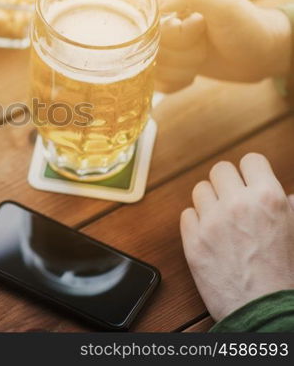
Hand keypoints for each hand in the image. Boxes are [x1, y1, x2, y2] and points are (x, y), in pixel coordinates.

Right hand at [154, 0, 290, 91]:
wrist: (259, 54)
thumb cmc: (246, 24)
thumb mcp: (222, 2)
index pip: (147, 18)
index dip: (173, 31)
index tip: (200, 26)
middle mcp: (159, 9)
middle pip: (149, 44)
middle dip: (183, 51)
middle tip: (204, 40)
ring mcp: (157, 36)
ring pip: (152, 65)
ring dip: (184, 66)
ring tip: (202, 53)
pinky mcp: (159, 60)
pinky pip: (155, 81)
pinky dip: (178, 80)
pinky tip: (193, 68)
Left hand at [180, 153, 293, 320]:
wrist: (264, 309)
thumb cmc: (284, 273)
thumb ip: (288, 207)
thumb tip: (285, 194)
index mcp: (268, 198)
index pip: (250, 160)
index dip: (250, 172)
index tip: (249, 182)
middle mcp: (237, 204)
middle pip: (219, 170)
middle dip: (227, 183)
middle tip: (233, 200)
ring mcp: (211, 221)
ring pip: (200, 189)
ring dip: (209, 201)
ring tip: (221, 219)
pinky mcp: (192, 239)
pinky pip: (186, 214)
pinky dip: (196, 222)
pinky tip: (210, 235)